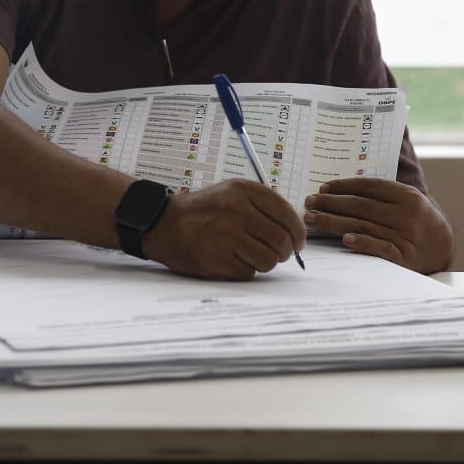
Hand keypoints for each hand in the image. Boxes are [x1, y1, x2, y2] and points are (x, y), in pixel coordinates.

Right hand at [142, 180, 305, 280]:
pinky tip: (235, 259)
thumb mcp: (232, 193)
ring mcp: (225, 237)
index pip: (286, 215)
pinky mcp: (216, 259)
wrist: (164, 223)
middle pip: (281, 241)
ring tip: (256, 256)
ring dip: (267, 262)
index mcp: (242, 191)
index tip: (299, 242)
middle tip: (282, 253)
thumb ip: (264, 206)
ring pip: (268, 260)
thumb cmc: (204, 210)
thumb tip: (296, 233)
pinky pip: (249, 272)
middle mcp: (235, 211)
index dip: (298, 233)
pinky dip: (247, 269)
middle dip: (286, 251)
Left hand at [303, 178, 453, 273]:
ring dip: (333, 221)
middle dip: (331, 203)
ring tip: (312, 219)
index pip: (369, 187)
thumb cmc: (416, 219)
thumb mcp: (407, 200)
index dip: (344, 186)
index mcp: (407, 196)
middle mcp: (407, 214)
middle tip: (309, 202)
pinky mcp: (404, 258)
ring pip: (363, 226)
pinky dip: (362, 243)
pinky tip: (345, 239)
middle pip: (360, 206)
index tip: (323, 188)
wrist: (442, 246)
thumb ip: (381, 194)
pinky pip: (380, 248)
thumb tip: (339, 189)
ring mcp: (406, 236)